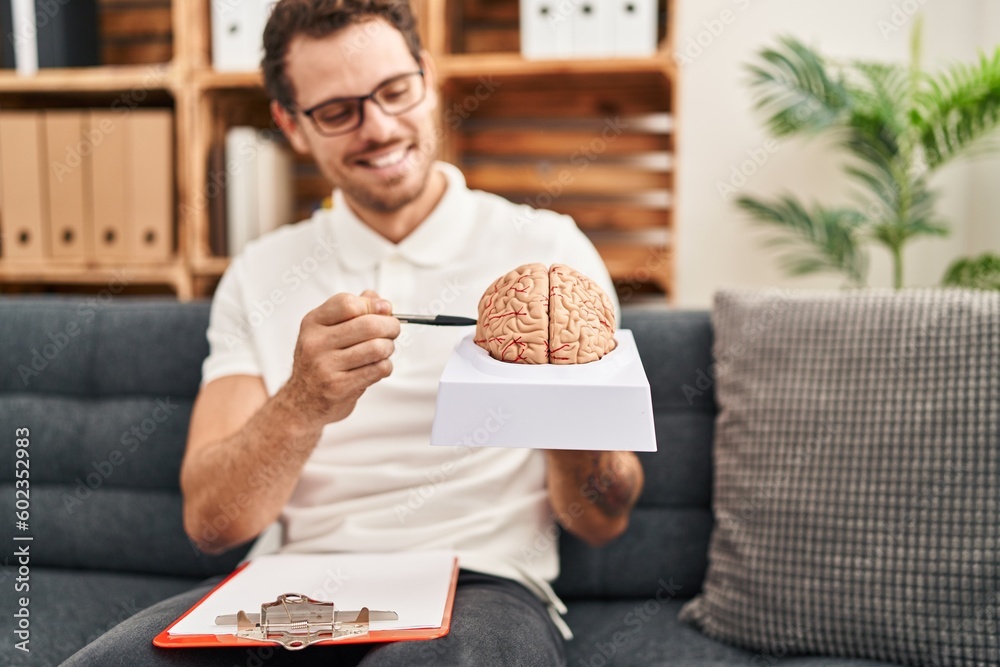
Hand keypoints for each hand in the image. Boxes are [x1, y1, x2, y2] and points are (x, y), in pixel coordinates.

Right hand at [279, 290, 400, 429]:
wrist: (303, 401)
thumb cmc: (322, 361)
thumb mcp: (328, 330)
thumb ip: (355, 311)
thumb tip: (382, 303)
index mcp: (313, 323)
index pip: (348, 303)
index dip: (372, 306)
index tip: (382, 312)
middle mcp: (315, 343)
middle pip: (368, 325)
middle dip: (390, 326)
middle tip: (392, 331)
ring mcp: (325, 366)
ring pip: (377, 348)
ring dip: (388, 348)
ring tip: (384, 350)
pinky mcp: (339, 387)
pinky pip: (378, 369)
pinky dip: (385, 366)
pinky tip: (377, 367)